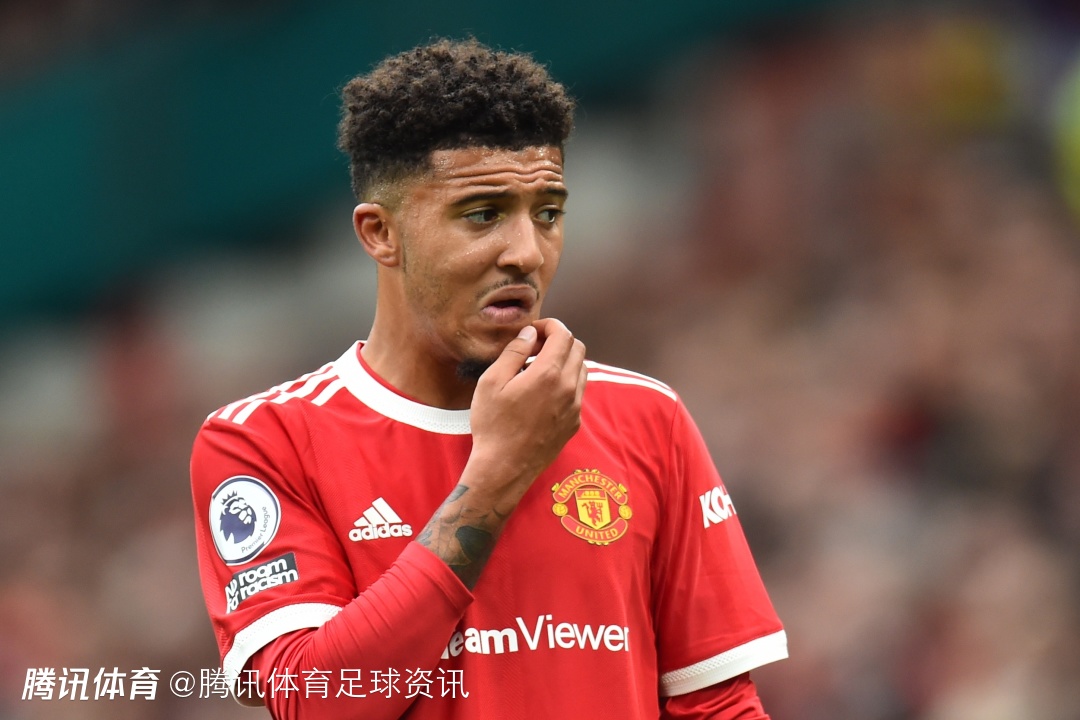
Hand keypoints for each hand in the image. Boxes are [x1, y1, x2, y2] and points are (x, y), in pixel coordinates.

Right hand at [416, 319, 585, 588]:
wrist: (504, 468)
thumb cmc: (493, 425)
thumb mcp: (492, 382)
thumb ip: (513, 352)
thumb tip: (529, 333)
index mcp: (548, 374)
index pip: (563, 334)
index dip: (550, 325)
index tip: (533, 331)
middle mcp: (569, 388)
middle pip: (578, 348)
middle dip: (559, 340)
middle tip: (536, 346)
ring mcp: (575, 407)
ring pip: (581, 370)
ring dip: (565, 360)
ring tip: (538, 368)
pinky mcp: (574, 423)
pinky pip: (578, 392)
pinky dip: (566, 381)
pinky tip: (543, 391)